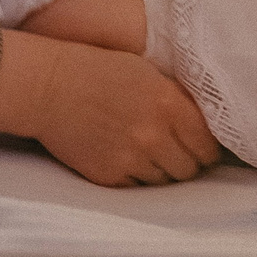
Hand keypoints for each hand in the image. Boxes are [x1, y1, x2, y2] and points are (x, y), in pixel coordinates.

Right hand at [0, 31, 217, 186]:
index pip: (208, 145)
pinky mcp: (110, 176)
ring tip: (150, 154)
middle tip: (178, 152)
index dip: (207, 148)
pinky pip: (138, 187)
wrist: (48, 87)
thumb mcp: (145, 70)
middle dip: (188, 162)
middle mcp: (154, 134)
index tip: (202, 146)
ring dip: (163, 171)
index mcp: (168, 103)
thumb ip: (176, 97)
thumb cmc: (96, 69)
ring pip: (165, 182)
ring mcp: (131, 158)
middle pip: (190, 169)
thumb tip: (202, 123)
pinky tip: (128, 157)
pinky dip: (138, 176)